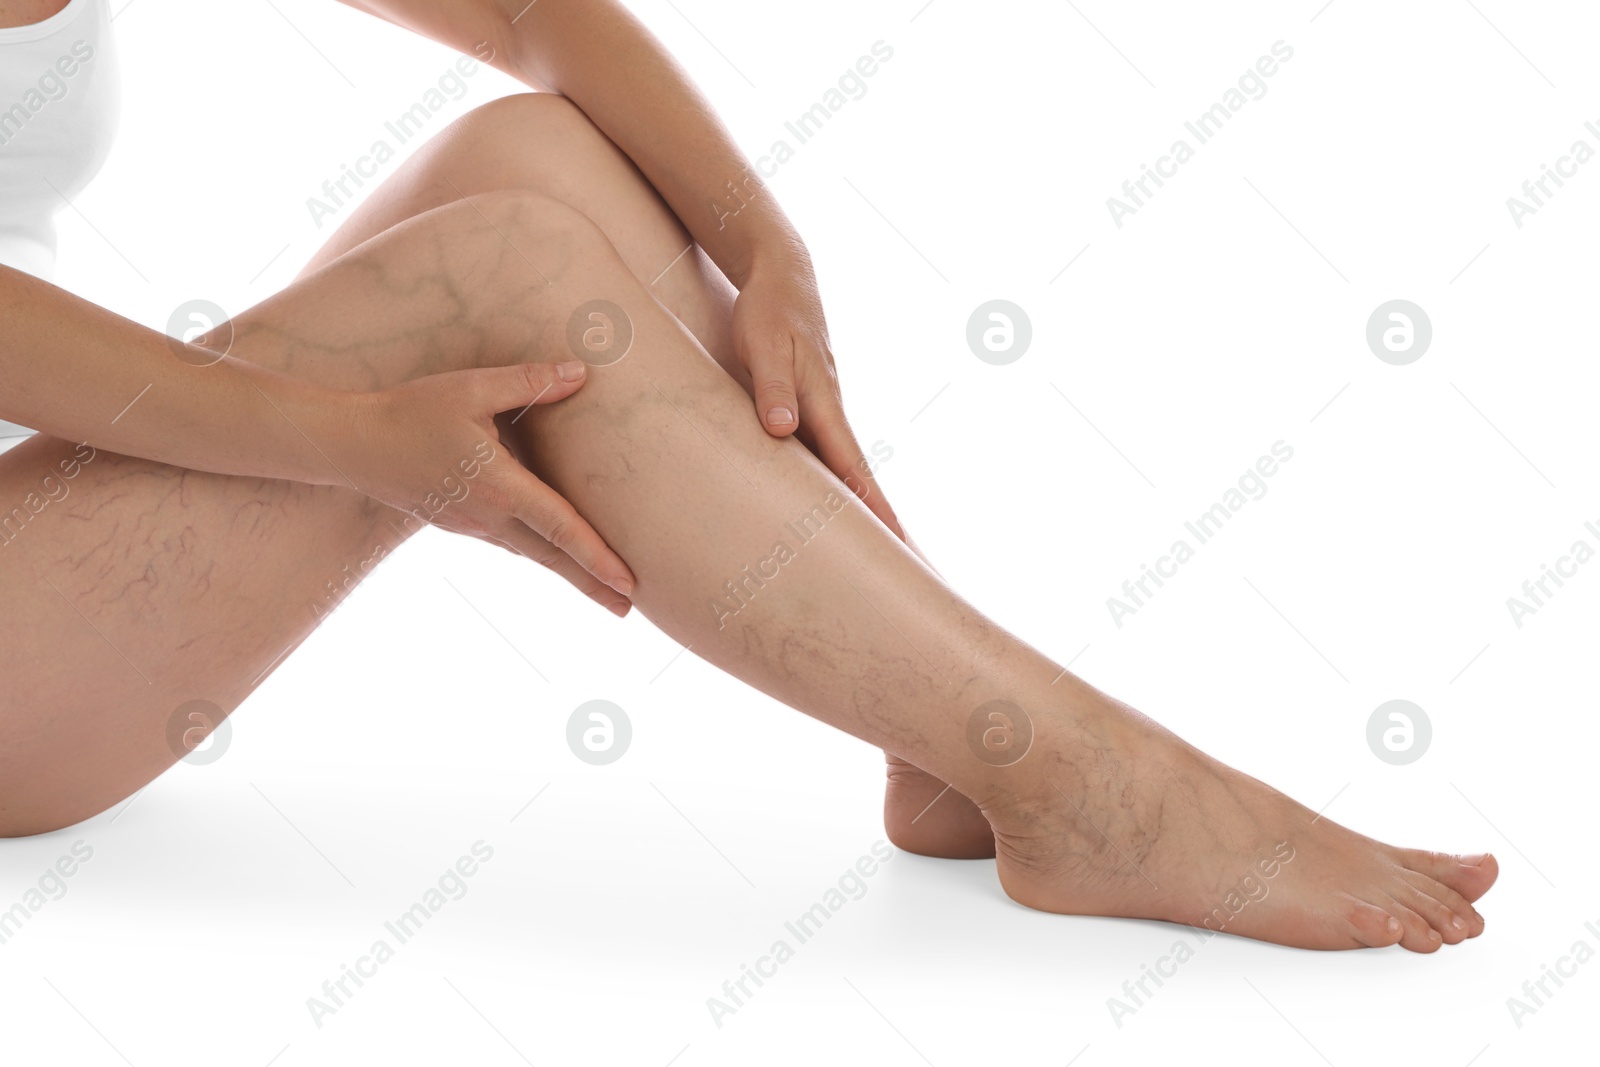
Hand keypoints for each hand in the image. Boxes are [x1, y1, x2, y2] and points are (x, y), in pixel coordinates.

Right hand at [326, 360, 635, 615]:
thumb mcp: (471, 388)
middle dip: (592, 585)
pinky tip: (550, 556)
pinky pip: (508, 543)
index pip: (561, 529)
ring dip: (567, 573)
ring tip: (600, 591)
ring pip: (530, 554)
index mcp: (499, 487)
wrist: (348, 445)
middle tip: (629, 611)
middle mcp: (489, 516)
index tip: (628, 584)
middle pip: (552, 557)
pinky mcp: (458, 523)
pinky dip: (537, 554)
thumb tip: (581, 372)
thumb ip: (529, 382)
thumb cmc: (410, 412)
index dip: (598, 558)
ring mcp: (472, 525)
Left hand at [730, 254, 905, 539]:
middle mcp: (829, 415)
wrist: (781, 277)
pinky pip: (823, 457)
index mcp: (823, 405)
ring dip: (857, 508)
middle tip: (907, 565)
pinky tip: (828, 507)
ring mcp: (821, 415)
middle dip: (880, 522)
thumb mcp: (765, 344)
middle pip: (858, 479)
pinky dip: (832, 486)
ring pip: (841, 471)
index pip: (853, 468)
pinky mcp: (807, 411)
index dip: (872, 507)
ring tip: (872, 551)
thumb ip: (773, 387)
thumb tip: (782, 429)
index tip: (896, 542)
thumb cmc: (770, 311)